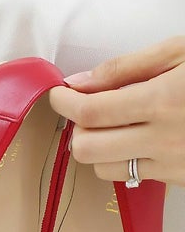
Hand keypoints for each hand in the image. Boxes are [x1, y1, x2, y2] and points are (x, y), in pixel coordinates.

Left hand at [49, 37, 184, 186]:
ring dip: (97, 147)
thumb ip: (127, 67)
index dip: (64, 104)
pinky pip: (133, 175)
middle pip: (87, 149)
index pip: (90, 113)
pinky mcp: (180, 179)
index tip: (58, 95)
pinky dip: (123, 158)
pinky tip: (139, 138)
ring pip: (104, 168)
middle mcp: (164, 139)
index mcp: (163, 101)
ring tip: (113, 125)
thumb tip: (80, 82)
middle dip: (76, 129)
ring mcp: (173, 164)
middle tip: (86, 110)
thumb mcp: (183, 51)